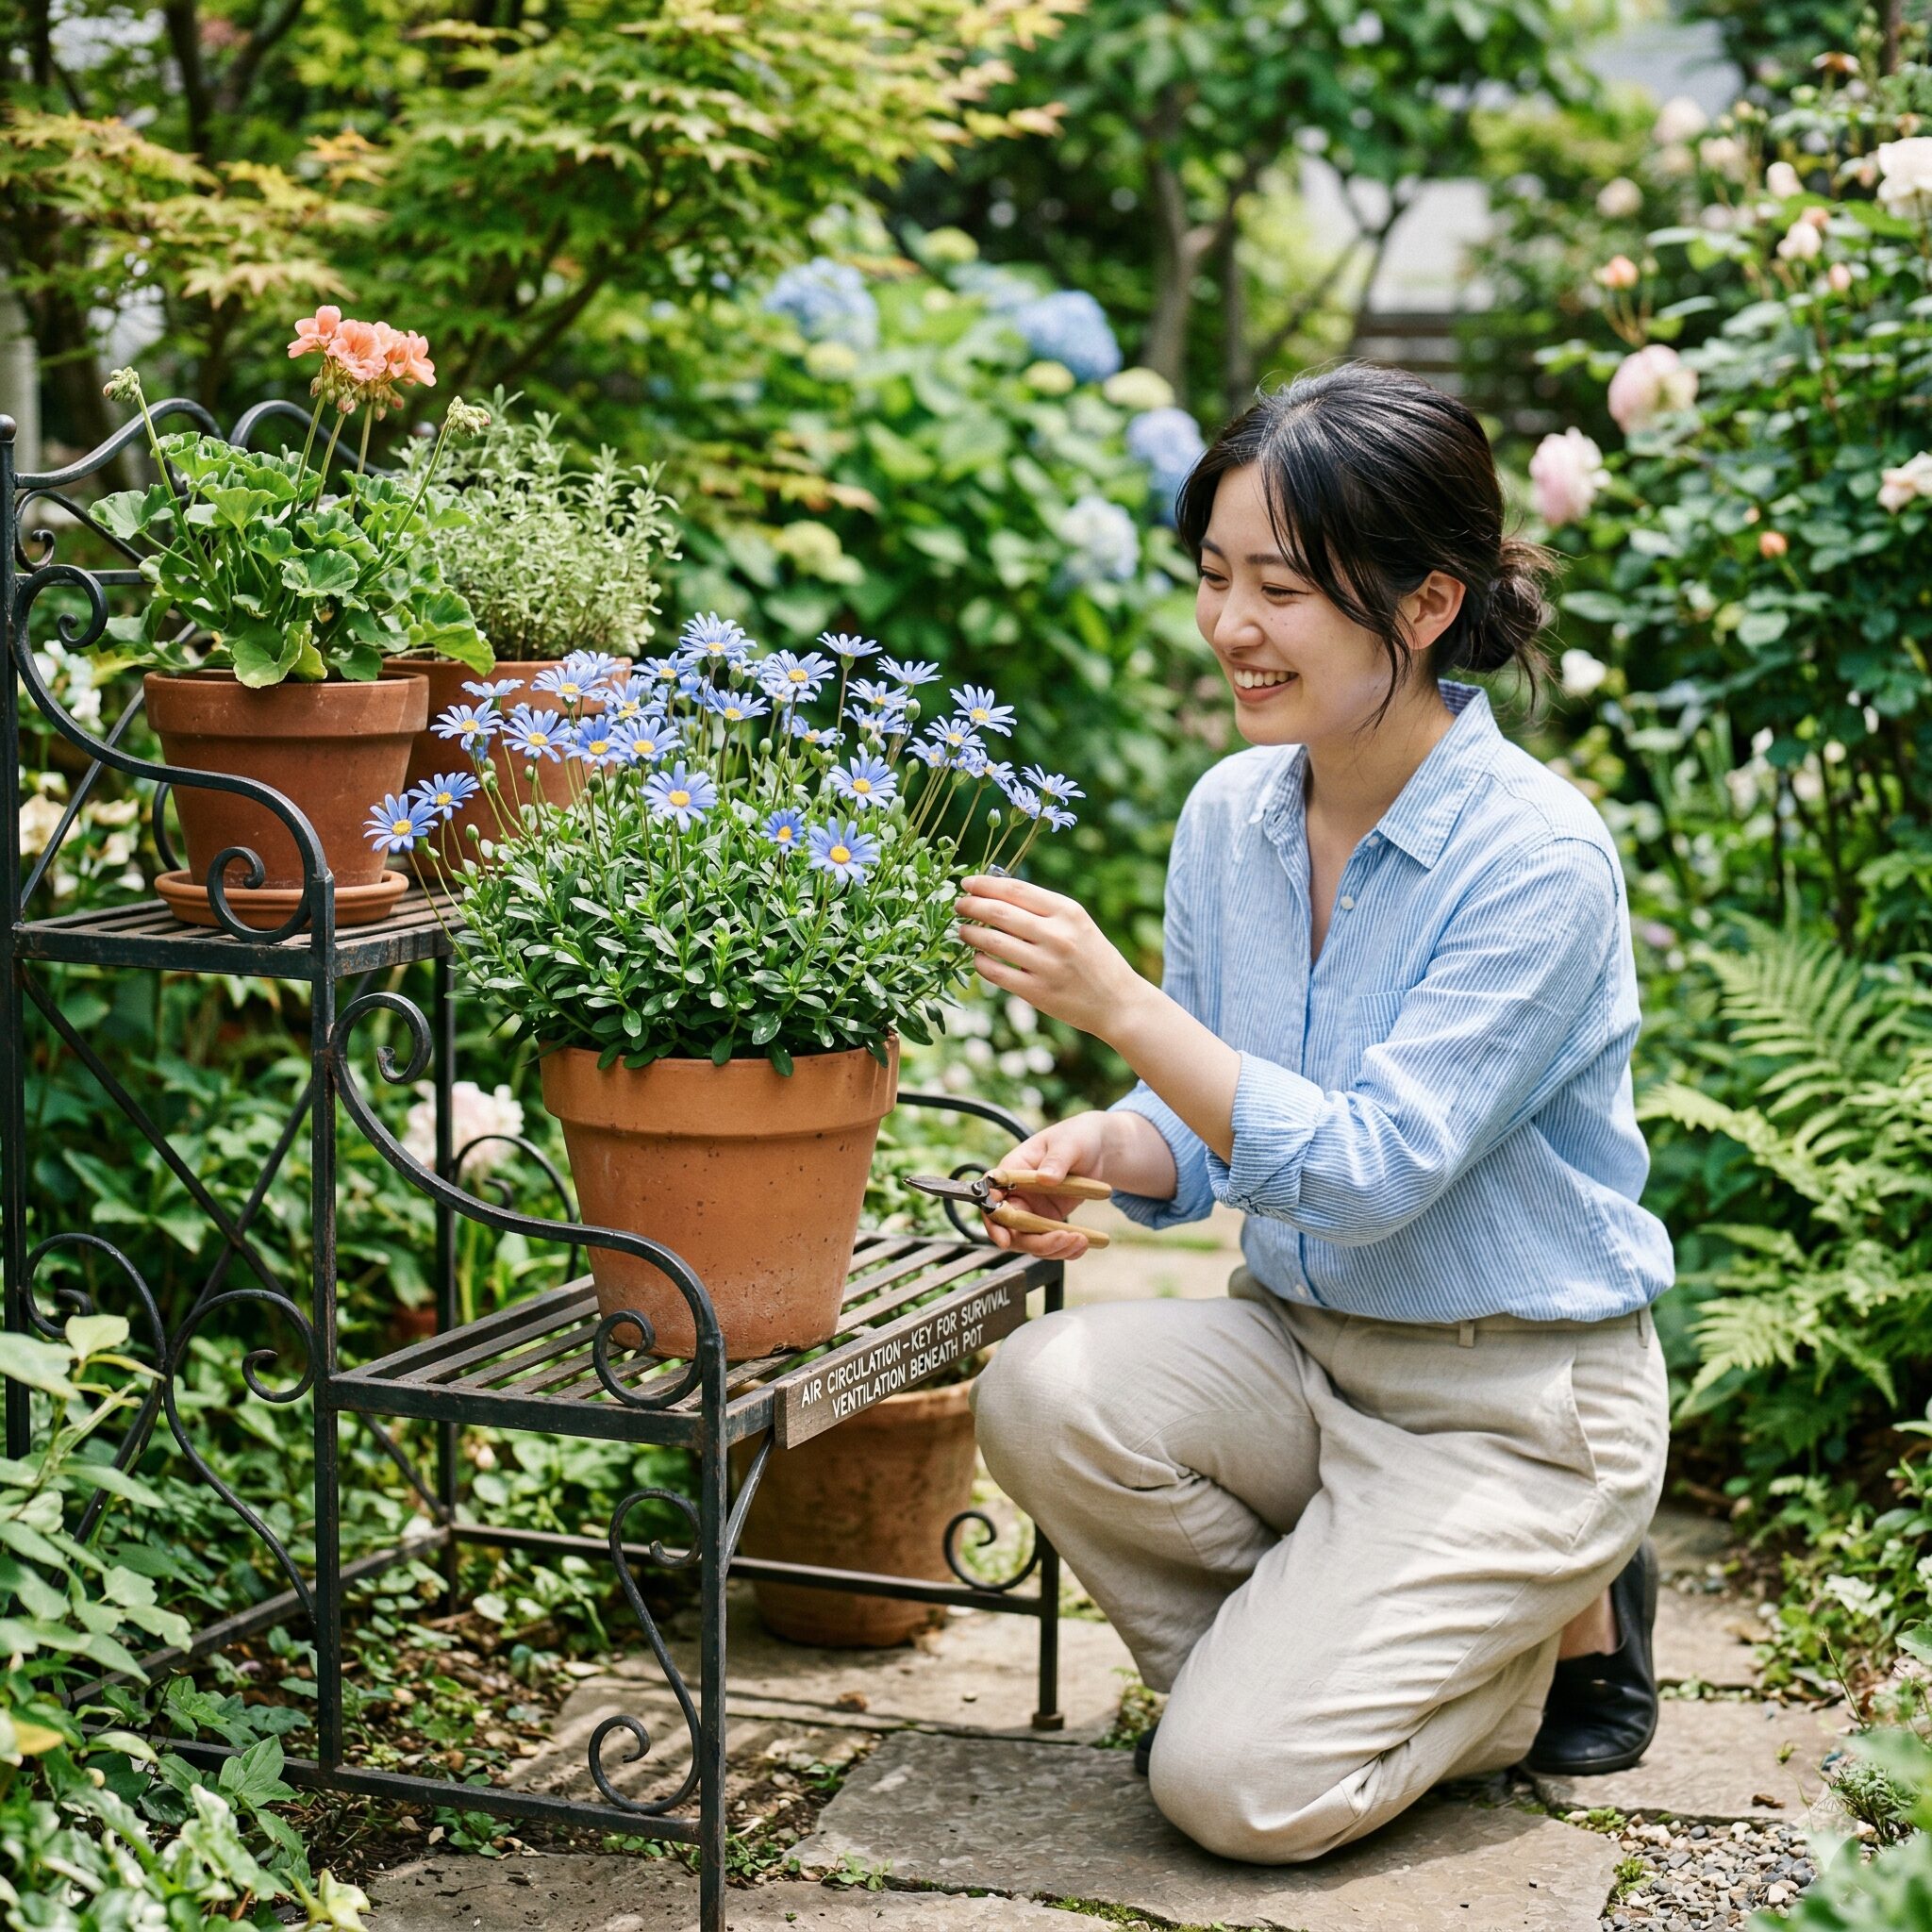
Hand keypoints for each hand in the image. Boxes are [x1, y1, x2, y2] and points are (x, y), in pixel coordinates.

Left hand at [955, 875, 1145, 1038]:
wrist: (1118, 1002)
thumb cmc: (1093, 957)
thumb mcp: (1077, 923)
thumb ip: (1043, 908)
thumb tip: (996, 892)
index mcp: (1068, 912)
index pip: (1016, 890)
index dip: (986, 884)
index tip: (968, 883)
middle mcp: (1057, 935)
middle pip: (999, 912)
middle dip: (971, 906)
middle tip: (958, 904)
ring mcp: (1046, 965)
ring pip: (993, 942)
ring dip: (971, 933)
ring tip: (962, 930)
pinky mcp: (1037, 992)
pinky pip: (996, 973)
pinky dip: (981, 962)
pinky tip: (977, 957)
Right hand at [983, 1112, 1113, 1260]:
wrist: (1099, 1149)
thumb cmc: (1077, 1137)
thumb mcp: (1069, 1144)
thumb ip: (1056, 1160)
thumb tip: (1045, 1178)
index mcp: (1013, 1170)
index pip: (991, 1197)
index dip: (993, 1220)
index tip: (1005, 1239)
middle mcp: (1017, 1193)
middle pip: (1009, 1228)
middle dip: (1033, 1241)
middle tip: (1061, 1239)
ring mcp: (1032, 1209)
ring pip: (1030, 1241)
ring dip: (1052, 1248)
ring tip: (1081, 1241)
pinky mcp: (1048, 1220)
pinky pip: (1049, 1243)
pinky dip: (1065, 1250)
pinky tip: (1082, 1244)